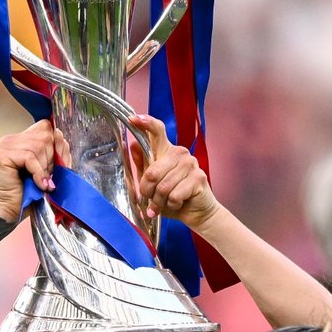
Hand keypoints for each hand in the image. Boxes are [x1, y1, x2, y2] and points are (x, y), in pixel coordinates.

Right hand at [0, 119, 68, 223]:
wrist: (11, 211)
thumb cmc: (30, 193)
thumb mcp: (50, 169)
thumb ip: (57, 153)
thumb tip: (60, 135)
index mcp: (22, 139)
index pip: (44, 126)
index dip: (54, 144)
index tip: (54, 165)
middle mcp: (11, 139)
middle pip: (44, 135)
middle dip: (51, 158)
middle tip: (47, 177)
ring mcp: (5, 145)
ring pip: (37, 146)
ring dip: (44, 167)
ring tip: (42, 182)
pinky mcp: (2, 155)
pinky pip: (29, 156)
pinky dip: (38, 172)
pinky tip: (39, 184)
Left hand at [129, 113, 218, 231]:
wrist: (196, 212)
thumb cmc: (172, 197)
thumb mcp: (152, 183)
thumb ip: (142, 165)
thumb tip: (132, 145)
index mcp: (166, 151)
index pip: (157, 130)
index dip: (145, 123)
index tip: (132, 119)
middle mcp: (179, 153)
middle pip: (152, 171)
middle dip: (148, 191)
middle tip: (151, 199)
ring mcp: (191, 163)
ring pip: (163, 186)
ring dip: (160, 201)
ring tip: (165, 203)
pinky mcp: (199, 177)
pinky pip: (174, 195)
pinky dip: (172, 205)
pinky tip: (177, 204)